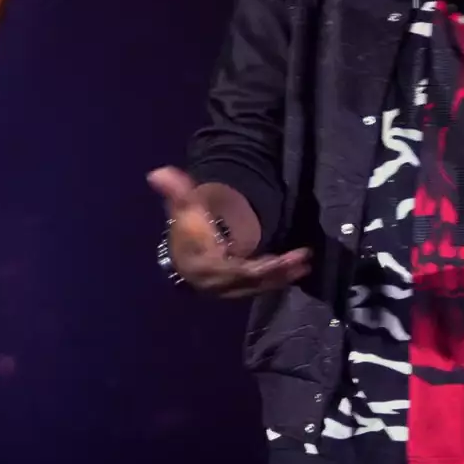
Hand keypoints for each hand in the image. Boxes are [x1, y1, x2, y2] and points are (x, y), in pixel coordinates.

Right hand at [147, 167, 310, 297]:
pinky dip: (279, 279)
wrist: (185, 257)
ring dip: (283, 276)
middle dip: (277, 271)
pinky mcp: (241, 290)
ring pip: (259, 286)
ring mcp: (230, 289)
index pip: (232, 270)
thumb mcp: (183, 209)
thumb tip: (158, 173)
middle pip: (251, 280)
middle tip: (302, 258)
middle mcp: (217, 284)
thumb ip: (177, 192)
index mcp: (204, 267)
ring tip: (306, 264)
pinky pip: (261, 286)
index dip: (256, 268)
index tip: (278, 259)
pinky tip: (298, 270)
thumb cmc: (188, 231)